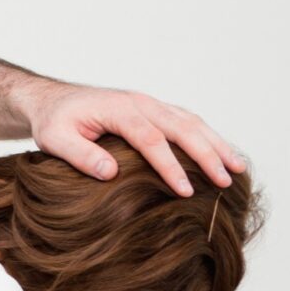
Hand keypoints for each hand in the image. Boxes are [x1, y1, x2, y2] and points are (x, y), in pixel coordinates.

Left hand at [19, 78, 244, 196]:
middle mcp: (140, 103)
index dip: (170, 165)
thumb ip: (80, 156)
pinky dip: (207, 137)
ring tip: (237, 168)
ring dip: (216, 144)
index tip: (186, 191)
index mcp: (119, 109)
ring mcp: (150, 104)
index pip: (151, 139)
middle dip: (207, 154)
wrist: (52, 99)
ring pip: (191, 121)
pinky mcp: (154, 110)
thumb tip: (111, 175)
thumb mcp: (55, 140)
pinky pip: (186, 121)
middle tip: (225, 181)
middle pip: (182, 127)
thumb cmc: (53, 121)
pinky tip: (221, 154)